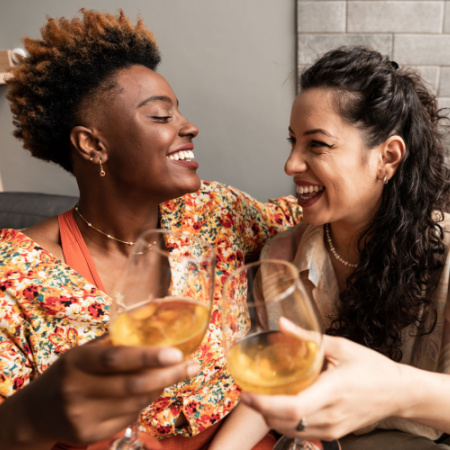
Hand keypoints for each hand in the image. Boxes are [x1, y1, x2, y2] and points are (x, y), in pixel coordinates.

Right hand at [1, 337, 198, 446]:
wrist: (36, 412)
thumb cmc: (70, 371)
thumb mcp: (86, 350)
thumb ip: (117, 336)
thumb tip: (157, 309)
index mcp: (77, 361)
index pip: (115, 359)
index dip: (147, 357)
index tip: (177, 353)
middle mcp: (77, 390)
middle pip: (132, 386)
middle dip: (169, 376)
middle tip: (193, 365)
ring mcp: (83, 416)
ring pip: (136, 403)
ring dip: (159, 387)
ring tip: (172, 373)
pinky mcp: (89, 435)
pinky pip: (129, 418)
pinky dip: (145, 403)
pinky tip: (148, 391)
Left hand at [241, 319, 402, 441]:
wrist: (398, 393)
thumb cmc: (371, 367)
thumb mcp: (340, 346)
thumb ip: (307, 336)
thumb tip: (281, 324)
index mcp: (333, 389)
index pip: (293, 407)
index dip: (265, 404)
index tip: (246, 394)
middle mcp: (331, 414)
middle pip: (286, 422)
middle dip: (260, 410)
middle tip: (245, 392)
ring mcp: (333, 428)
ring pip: (291, 430)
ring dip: (270, 417)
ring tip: (258, 399)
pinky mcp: (334, 433)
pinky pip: (302, 433)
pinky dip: (285, 422)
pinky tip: (279, 407)